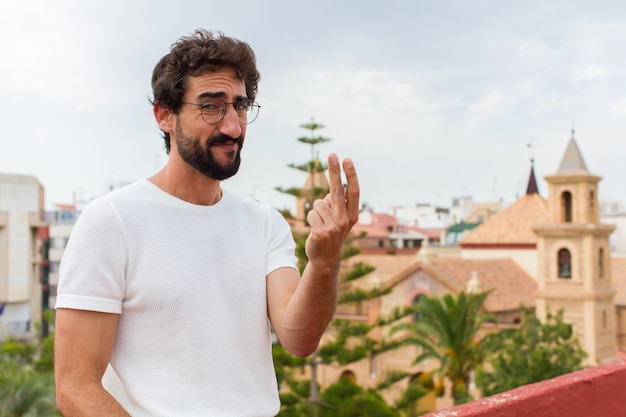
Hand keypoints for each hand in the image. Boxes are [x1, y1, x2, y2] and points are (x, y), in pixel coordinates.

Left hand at [305, 153, 359, 272]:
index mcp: (352, 215)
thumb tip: (335, 186)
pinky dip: (310, 218)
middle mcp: (345, 220)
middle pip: (338, 190)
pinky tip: (315, 229)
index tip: (346, 159)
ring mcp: (333, 227)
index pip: (352, 191)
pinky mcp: (320, 232)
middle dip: (335, 171)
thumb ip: (337, 202)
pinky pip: (311, 213)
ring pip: (318, 204)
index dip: (350, 174)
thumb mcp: (338, 218)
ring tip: (320, 223)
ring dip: (316, 211)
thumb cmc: (331, 232)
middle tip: (332, 154)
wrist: (325, 258)